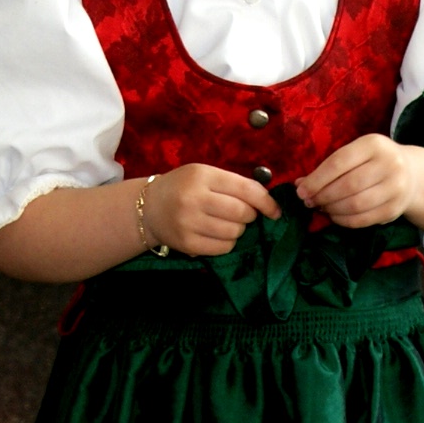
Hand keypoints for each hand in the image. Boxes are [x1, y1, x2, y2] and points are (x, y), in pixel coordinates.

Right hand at [143, 163, 281, 256]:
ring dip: (238, 230)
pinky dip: (227, 243)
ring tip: (225, 223)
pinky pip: (223, 248)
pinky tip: (217, 234)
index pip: (246, 190)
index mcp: (202, 175)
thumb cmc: (184, 187)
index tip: (275, 211)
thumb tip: (268, 202)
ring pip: (234, 232)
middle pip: (242, 213)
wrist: (148, 206)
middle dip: (250, 215)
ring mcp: (189, 222)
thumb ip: (234, 184)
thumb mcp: (205, 174)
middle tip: (242, 214)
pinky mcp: (187, 243)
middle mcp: (194, 198)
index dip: (266, 202)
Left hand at [295, 135, 422, 229]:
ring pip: (356, 204)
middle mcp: (389, 164)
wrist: (411, 174)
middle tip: (309, 202)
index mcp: (374, 144)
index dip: (316, 179)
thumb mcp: (356, 155)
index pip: (339, 162)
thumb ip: (329, 167)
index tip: (301, 191)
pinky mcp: (395, 208)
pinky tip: (335, 216)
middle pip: (347, 185)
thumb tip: (300, 184)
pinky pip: (364, 219)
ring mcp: (395, 187)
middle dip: (323, 196)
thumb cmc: (373, 162)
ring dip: (332, 209)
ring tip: (321, 208)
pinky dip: (344, 221)